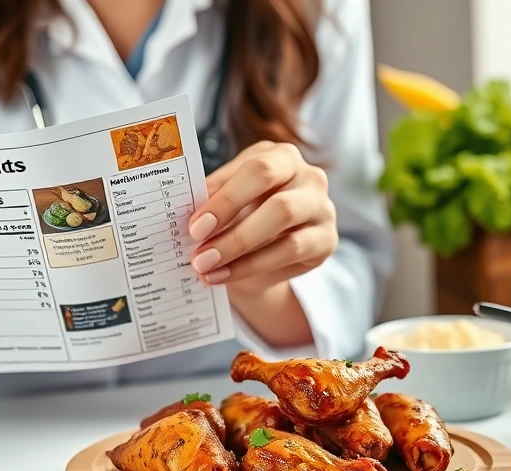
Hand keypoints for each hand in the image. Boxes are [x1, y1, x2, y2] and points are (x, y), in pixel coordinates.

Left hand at [187, 141, 336, 294]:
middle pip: (272, 188)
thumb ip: (212, 199)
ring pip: (282, 218)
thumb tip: (183, 209)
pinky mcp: (327, 240)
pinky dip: (251, 266)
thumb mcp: (227, 203)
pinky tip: (223, 275)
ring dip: (237, 246)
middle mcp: (308, 175)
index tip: (194, 225)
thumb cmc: (244, 218)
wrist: (266, 257)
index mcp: (280, 156)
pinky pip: (290, 251)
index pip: (255, 168)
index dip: (225, 197)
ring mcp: (322, 206)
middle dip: (230, 219)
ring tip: (206, 265)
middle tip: (198, 247)